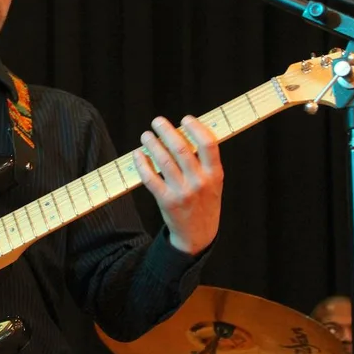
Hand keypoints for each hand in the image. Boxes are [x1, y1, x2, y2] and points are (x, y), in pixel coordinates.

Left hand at [133, 115, 223, 254]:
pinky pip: (150, 178)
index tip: (185, 118)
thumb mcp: (214, 182)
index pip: (208, 144)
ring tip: (146, 135)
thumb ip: (204, 161)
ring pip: (163, 160)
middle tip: (157, 121)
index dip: (195, 127)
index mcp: (215, 174)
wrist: (199, 235)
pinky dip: (142, 164)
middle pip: (181, 148)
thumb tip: (186, 132)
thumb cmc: (205, 202)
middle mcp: (200, 182)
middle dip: (166, 131)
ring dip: (152, 144)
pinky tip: (138, 154)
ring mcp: (182, 192)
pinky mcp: (166, 201)